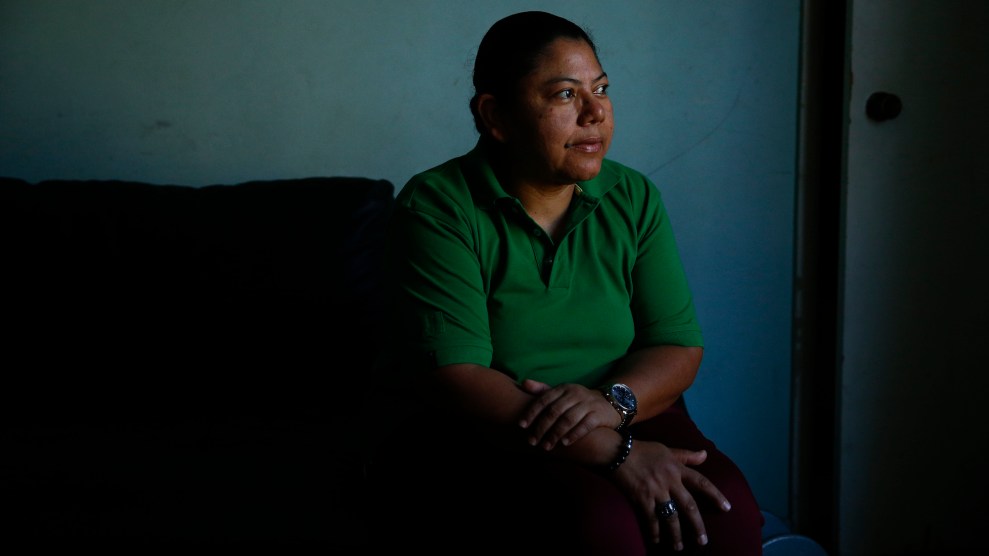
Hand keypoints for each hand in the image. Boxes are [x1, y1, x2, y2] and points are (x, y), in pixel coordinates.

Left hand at [517, 379, 618, 449]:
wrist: (610, 404)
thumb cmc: (579, 401)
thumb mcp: (563, 394)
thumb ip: (543, 390)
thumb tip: (523, 383)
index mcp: (564, 388)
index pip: (544, 399)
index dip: (532, 412)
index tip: (521, 426)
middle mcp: (575, 393)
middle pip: (554, 411)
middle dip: (541, 427)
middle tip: (532, 441)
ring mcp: (588, 403)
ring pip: (568, 419)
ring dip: (555, 434)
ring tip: (546, 446)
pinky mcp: (599, 414)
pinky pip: (585, 425)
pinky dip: (574, 434)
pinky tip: (564, 443)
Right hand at [615, 442, 731, 550]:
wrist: (616, 451)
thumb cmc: (642, 450)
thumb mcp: (666, 450)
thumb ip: (686, 455)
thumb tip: (706, 454)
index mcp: (677, 468)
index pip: (702, 482)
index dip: (715, 495)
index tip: (727, 508)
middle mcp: (669, 480)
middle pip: (689, 506)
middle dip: (697, 525)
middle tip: (703, 541)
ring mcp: (655, 490)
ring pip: (671, 516)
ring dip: (676, 534)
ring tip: (679, 548)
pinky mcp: (641, 498)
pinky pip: (651, 519)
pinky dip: (654, 531)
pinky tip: (657, 541)